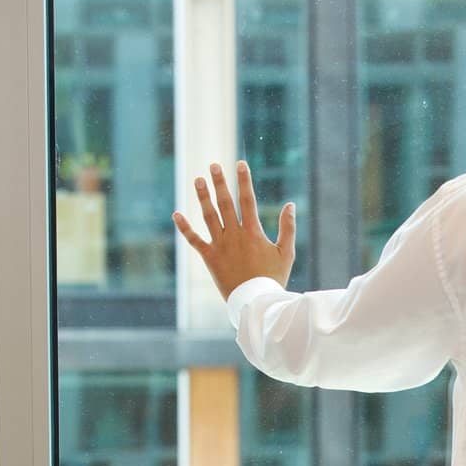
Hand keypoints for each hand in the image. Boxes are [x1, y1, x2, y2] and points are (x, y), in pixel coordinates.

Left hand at [172, 160, 294, 301]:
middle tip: (214, 165)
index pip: (247, 200)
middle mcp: (234, 234)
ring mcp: (220, 245)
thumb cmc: (273, 279)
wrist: (256, 302)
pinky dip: (185, 228)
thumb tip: (290, 205)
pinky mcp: (210, 258)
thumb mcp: (286, 253)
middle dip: (220, 182)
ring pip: (209, 216)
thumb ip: (288, 228)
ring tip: (198, 180)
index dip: (244, 180)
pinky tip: (176, 214)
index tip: (240, 164)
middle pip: (225, 203)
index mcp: (252, 232)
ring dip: (203, 197)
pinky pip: (194, 240)